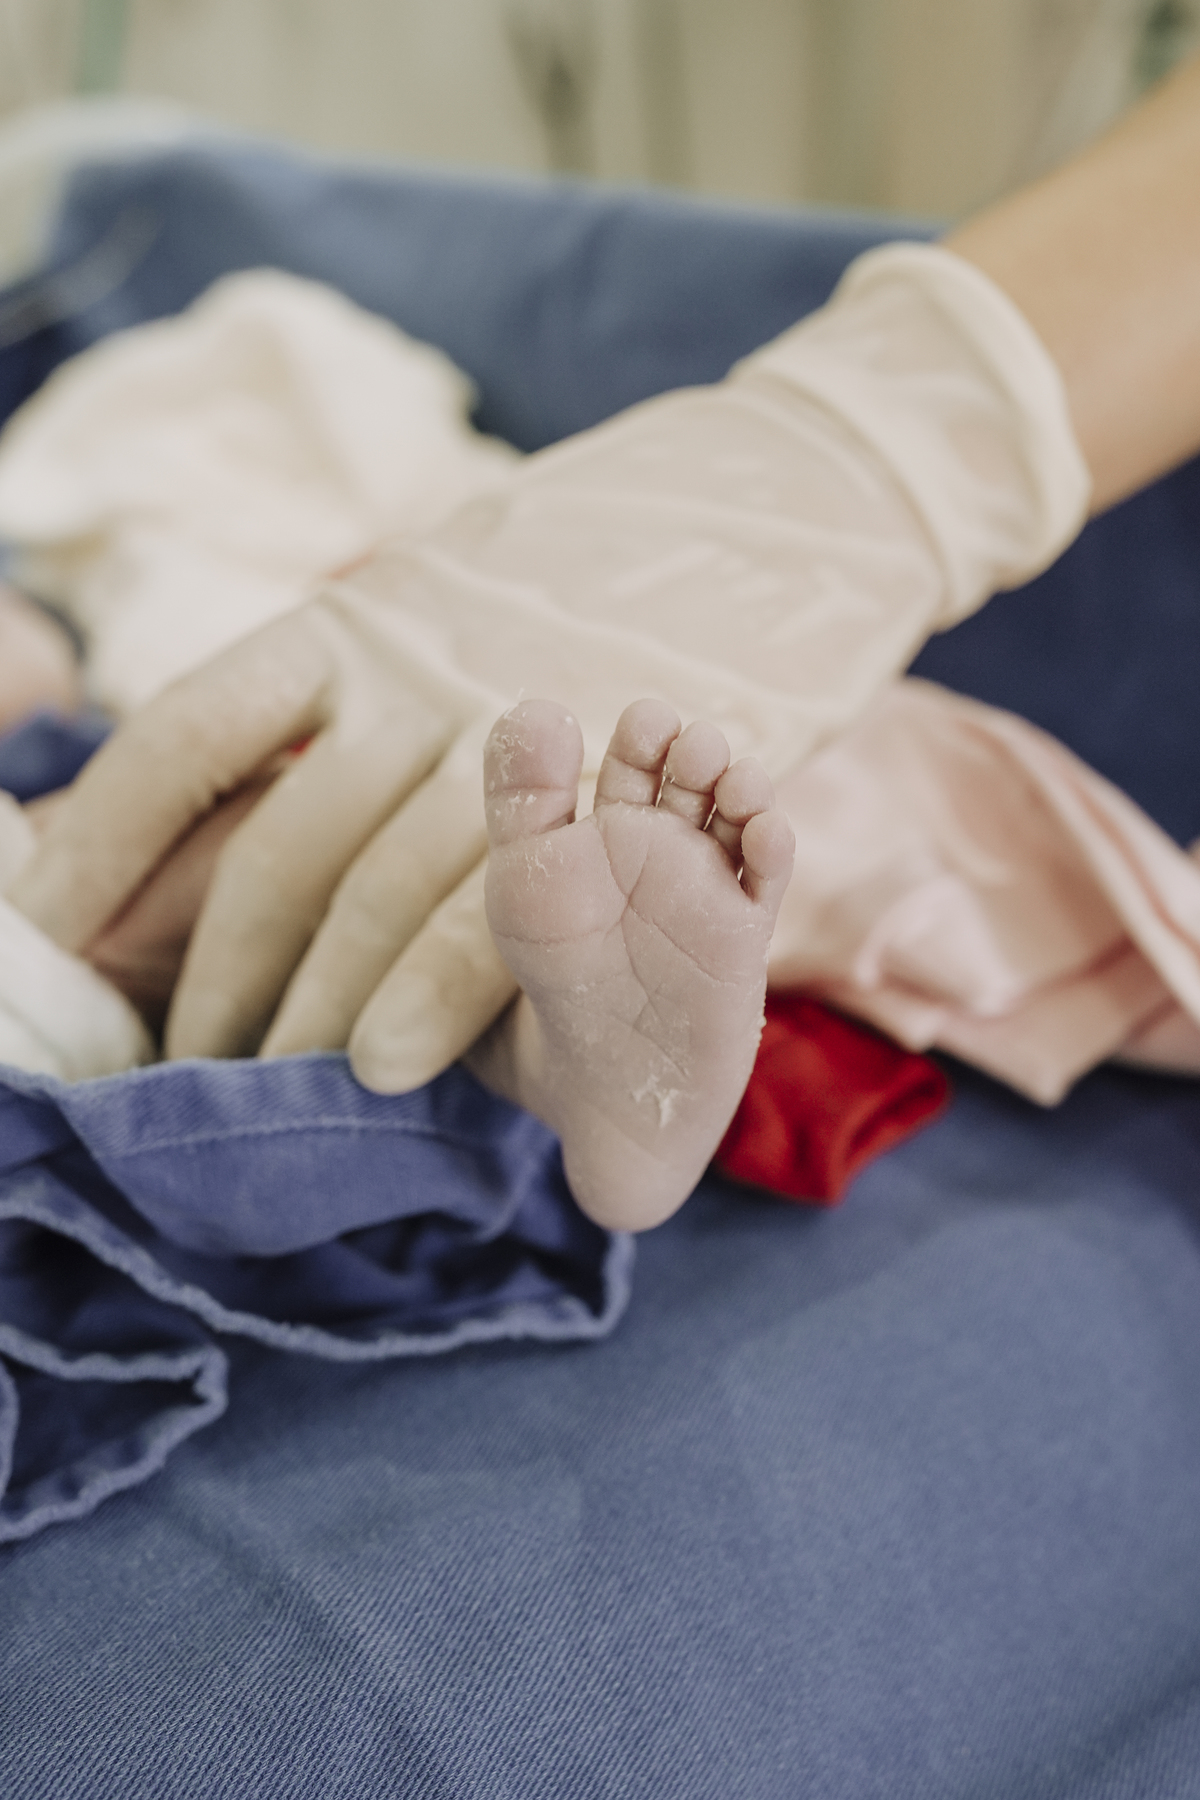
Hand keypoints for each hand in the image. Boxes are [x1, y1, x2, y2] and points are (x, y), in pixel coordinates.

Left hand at [7, 244, 1088, 1090]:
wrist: (785, 498)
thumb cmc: (599, 569)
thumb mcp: (446, 594)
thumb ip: (357, 698)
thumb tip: (236, 817)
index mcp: (354, 613)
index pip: (188, 739)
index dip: (98, 844)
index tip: (45, 933)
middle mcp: (416, 664)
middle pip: (278, 849)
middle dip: (219, 983)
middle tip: (186, 1075)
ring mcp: (520, 713)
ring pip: (383, 890)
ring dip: (318, 1011)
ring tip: (276, 1096)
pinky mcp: (620, 767)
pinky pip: (504, 897)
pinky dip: (434, 990)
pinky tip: (383, 1067)